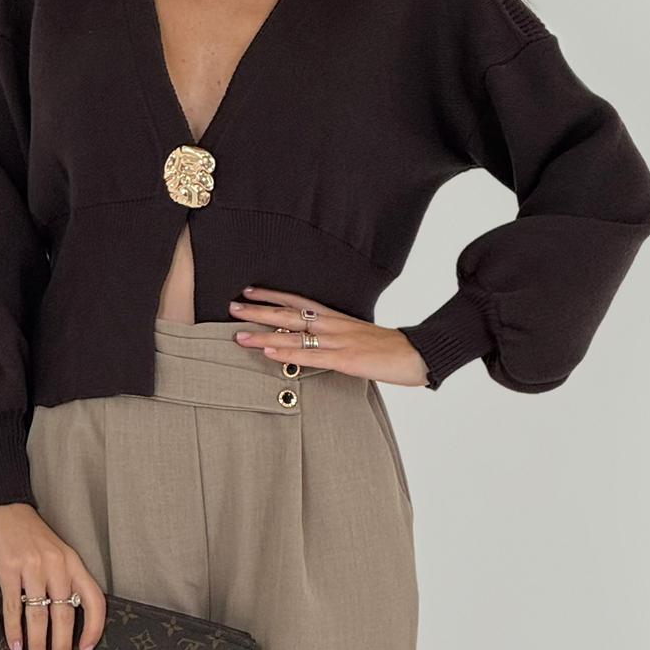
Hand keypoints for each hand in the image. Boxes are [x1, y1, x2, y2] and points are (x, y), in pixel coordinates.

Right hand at [0, 502, 106, 649]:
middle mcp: (56, 565)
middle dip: (62, 647)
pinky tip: (16, 645)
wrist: (1, 506)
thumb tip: (63, 620)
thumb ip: (60, 580)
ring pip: (40, 615)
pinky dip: (15, 631)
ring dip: (38, 644)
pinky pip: (14, 607)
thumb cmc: (27, 533)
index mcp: (72, 562)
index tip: (87, 649)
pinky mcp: (8, 570)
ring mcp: (32, 567)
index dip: (94, 628)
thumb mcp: (54, 552)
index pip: (93, 599)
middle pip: (65, 614)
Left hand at [227, 286, 430, 386]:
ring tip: (238, 333)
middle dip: (259, 311)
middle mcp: (334, 325)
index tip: (249, 290)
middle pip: (290, 314)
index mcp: (337, 318)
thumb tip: (317, 342)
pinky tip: (268, 352)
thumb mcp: (360, 336)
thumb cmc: (390, 348)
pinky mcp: (346, 360)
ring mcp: (339, 342)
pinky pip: (311, 356)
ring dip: (264, 333)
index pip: (299, 301)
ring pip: (294, 334)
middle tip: (231, 306)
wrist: (418, 353)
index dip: (273, 295)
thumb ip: (337, 338)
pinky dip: (287, 353)